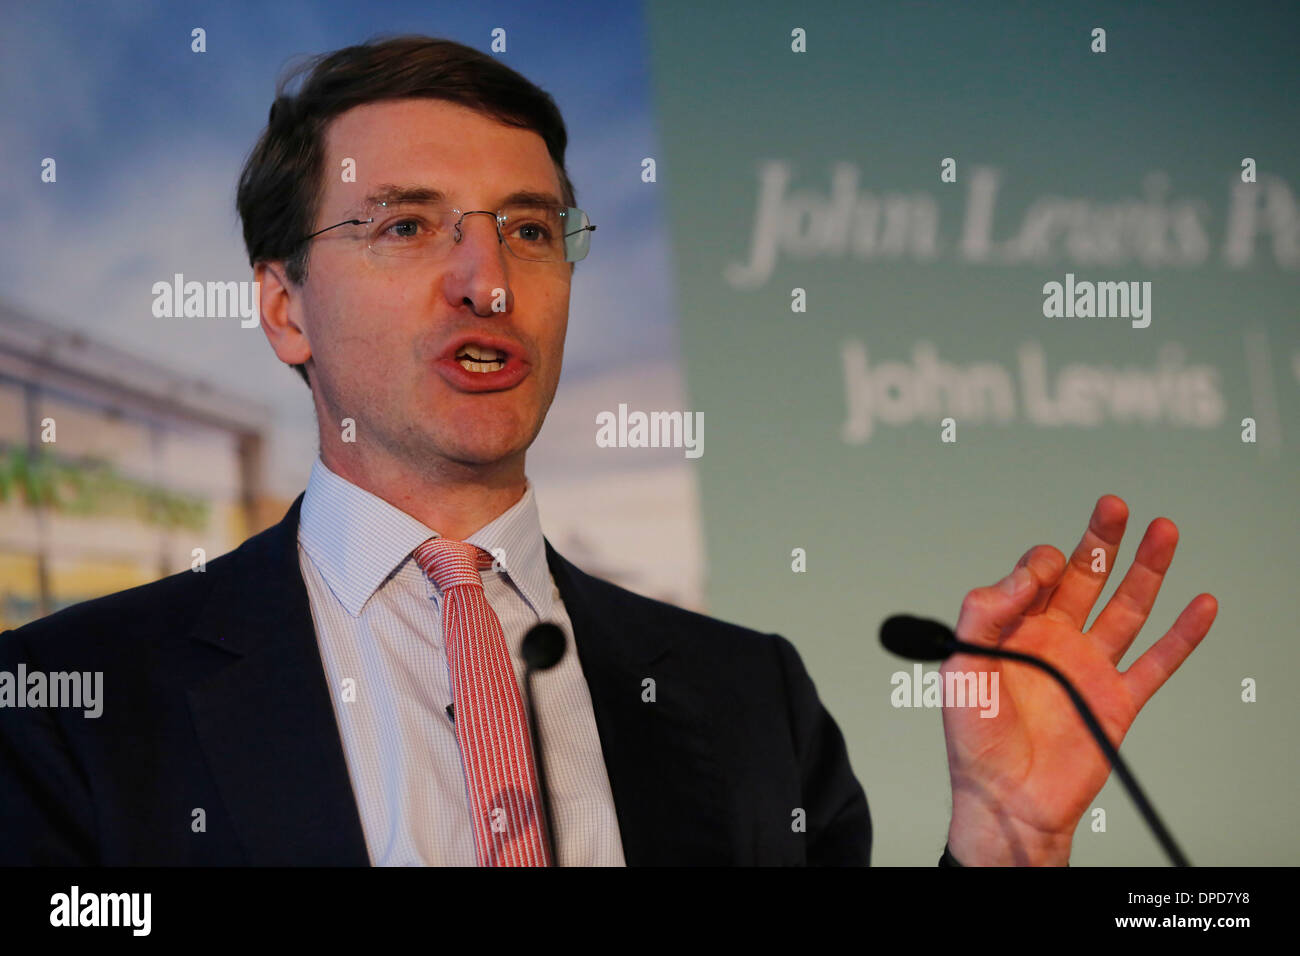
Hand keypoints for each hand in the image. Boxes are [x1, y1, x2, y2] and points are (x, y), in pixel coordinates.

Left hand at [941, 495, 1217, 864]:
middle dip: (1099, 540)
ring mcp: (1089, 667)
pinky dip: (1182, 635)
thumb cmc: (974, 740)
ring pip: (1126, 608)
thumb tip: (1024, 573)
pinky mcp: (1117, 699)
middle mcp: (1053, 641)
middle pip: (1084, 578)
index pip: (1034, 576)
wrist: (1006, 800)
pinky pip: (1157, 662)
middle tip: (1114, 505)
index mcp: (1012, 628)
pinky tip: (1200, 604)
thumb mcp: (961, 666)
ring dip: (1146, 570)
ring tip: (1164, 530)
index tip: (1042, 569)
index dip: (1039, 563)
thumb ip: (985, 613)